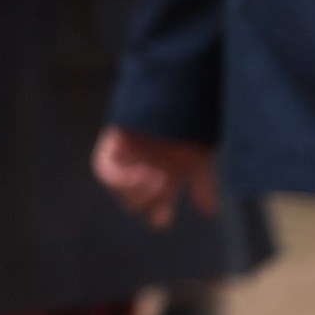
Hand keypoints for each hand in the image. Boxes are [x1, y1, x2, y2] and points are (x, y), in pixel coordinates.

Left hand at [94, 127, 217, 228]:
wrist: (178, 97)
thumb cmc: (191, 126)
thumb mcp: (200, 159)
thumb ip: (202, 186)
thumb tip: (210, 213)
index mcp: (166, 179)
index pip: (155, 209)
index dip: (157, 217)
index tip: (164, 217)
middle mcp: (145, 171)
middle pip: (135, 203)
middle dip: (148, 199)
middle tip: (163, 182)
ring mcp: (128, 159)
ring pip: (120, 191)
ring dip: (136, 191)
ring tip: (153, 175)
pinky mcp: (114, 145)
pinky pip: (104, 171)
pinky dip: (119, 178)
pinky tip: (138, 171)